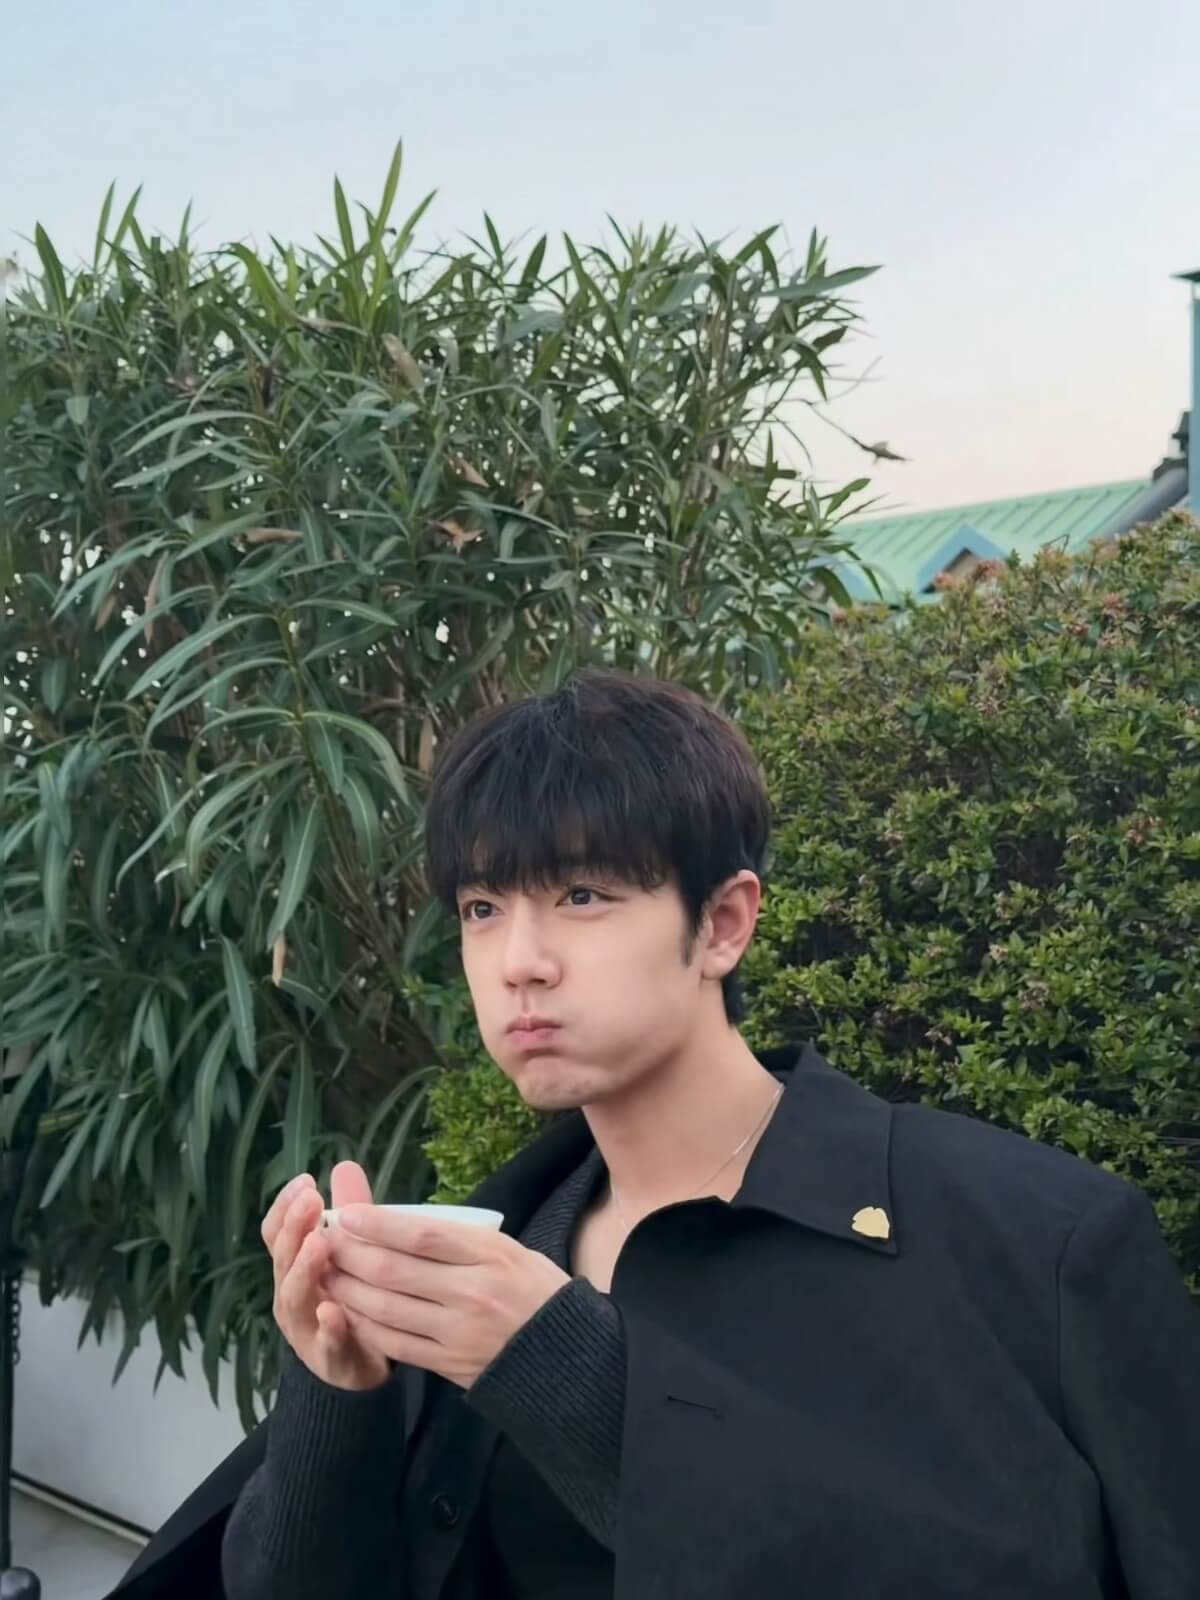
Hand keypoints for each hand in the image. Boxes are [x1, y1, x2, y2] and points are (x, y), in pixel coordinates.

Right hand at [262, 1164, 390, 1392]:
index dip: (285, 1207)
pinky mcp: (330, 1359)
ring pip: (294, 1298)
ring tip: (318, 1244)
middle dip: (294, 1228)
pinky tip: (333, 1311)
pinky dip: (327, 1327)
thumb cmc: (352, 1301)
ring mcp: (305, 1329)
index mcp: (293, 1269)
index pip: (276, 1234)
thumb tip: (344, 1165)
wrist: (361, 1368)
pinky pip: (325, 1343)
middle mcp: (290, 1296)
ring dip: (304, 1269)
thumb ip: (347, 1213)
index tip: (305, 1180)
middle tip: (311, 1199)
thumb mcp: (350, 1254)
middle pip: (282, 1259)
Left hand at [321, 1206, 571, 1389]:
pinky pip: (394, 1343)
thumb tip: (395, 1221)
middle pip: (396, 1271)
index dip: (380, 1224)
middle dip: (351, 1255)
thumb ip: (456, 1236)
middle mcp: (472, 1293)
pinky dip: (365, 1325)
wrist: (563, 1354)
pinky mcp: (448, 1364)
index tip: (347, 1214)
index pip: (424, 1235)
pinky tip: (346, 1311)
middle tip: (323, 1241)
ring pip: (387, 1308)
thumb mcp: (506, 1248)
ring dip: (347, 1290)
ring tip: (324, 1273)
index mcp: (490, 1255)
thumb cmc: (532, 1288)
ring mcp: (457, 1332)